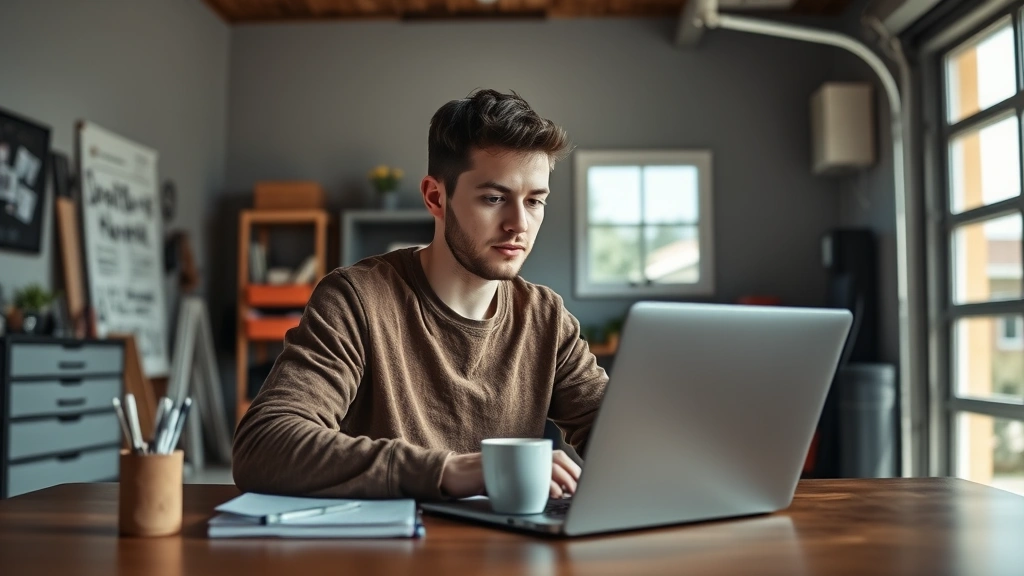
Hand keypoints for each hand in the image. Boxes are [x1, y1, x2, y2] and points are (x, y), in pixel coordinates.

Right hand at [440, 450, 582, 499]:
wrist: (451, 474)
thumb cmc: (480, 479)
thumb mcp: (509, 481)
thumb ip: (529, 483)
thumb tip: (559, 493)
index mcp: (524, 454)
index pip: (554, 455)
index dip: (570, 467)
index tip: (582, 481)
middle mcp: (519, 452)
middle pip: (553, 458)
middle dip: (570, 474)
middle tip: (579, 489)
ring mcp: (509, 457)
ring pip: (543, 464)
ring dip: (560, 478)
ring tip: (568, 492)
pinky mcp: (501, 467)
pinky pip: (524, 474)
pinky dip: (543, 484)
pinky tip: (551, 493)